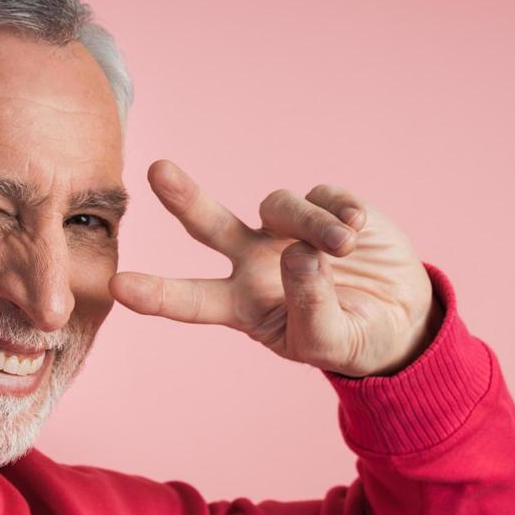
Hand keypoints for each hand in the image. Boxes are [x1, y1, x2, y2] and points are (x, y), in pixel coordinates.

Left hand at [109, 160, 440, 377]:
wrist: (398, 318)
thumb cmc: (348, 337)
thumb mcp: (329, 343)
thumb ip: (311, 307)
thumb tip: (298, 253)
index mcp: (238, 303)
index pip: (188, 300)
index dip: (154, 294)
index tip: (117, 286)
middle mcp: (251, 260)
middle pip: (208, 224)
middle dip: (184, 197)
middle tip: (157, 171)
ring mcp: (285, 230)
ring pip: (280, 206)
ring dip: (311, 224)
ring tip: (344, 246)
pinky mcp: (325, 206)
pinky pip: (323, 196)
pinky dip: (341, 212)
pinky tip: (358, 232)